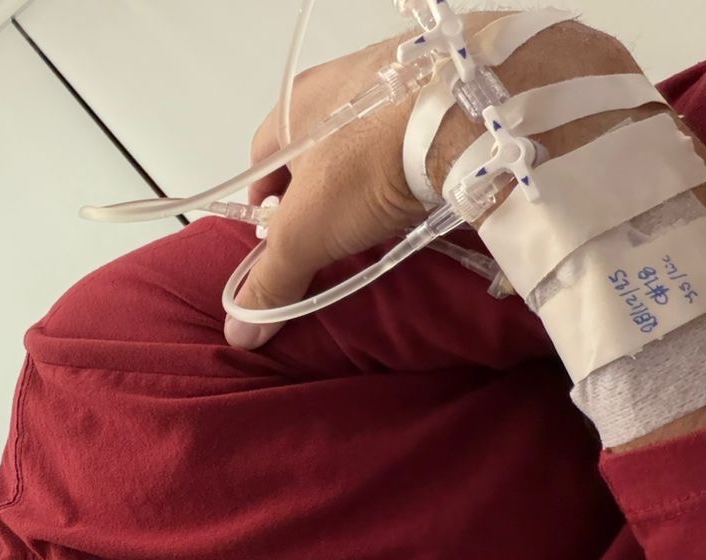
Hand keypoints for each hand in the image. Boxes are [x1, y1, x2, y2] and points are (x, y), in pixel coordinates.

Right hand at [227, 14, 639, 347]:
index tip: (283, 244)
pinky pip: (415, 134)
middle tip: (334, 238)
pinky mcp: (445, 86)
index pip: (262, 162)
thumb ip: (271, 280)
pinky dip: (414, 164)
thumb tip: (239, 334)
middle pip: (315, 153)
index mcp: (292, 105)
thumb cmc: (365, 164)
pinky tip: (425, 191)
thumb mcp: (305, 233)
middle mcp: (338, 82)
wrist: (466, 110)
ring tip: (383, 220)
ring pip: (367, 142)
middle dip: (320, 197)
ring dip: (368, 180)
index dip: (267, 208)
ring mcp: (394, 80)